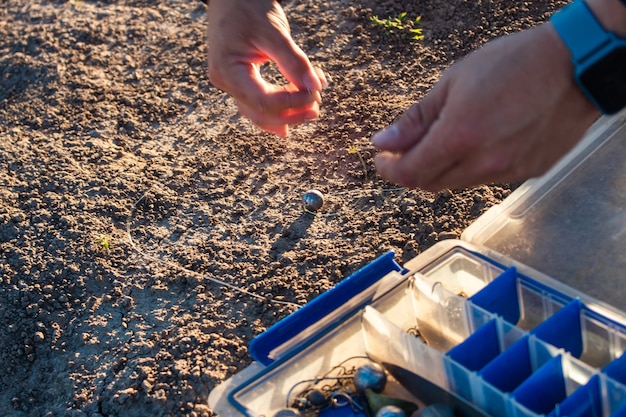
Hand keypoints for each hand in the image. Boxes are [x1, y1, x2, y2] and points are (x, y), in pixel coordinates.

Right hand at [207, 0, 326, 136]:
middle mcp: (225, 81)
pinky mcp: (239, 81)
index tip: (315, 93)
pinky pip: (258, 103)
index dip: (292, 103)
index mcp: (228, 69)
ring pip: (259, 112)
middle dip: (291, 114)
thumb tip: (316, 88)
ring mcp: (230, 83)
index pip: (263, 101)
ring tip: (312, 107)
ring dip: (287, 113)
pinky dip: (278, 107)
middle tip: (317, 108)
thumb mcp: (274, 30)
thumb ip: (295, 61)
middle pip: (260, 113)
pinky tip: (295, 110)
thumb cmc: (249, 6)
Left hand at [371, 23, 599, 191]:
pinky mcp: (527, 173)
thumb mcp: (453, 82)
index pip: (409, 173)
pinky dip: (471, 167)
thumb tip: (383, 141)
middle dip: (411, 170)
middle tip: (405, 150)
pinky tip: (478, 142)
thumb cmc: (513, 64)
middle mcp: (482, 163)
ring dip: (441, 169)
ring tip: (445, 140)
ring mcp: (507, 172)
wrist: (576, 66)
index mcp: (459, 137)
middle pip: (430, 184)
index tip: (382, 159)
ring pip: (457, 183)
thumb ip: (415, 119)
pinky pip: (486, 179)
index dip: (389, 170)